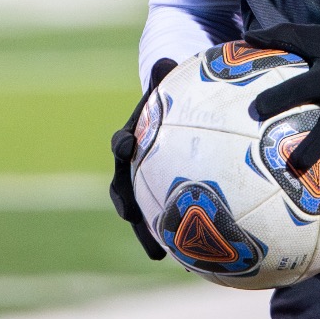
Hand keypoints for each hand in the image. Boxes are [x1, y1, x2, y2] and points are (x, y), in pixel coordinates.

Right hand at [109, 57, 178, 260]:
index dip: (122, 146)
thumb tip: (163, 59)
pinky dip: (181, 240)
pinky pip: (169, 224)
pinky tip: (199, 260)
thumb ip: (164, 75)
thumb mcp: (167, 87)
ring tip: (159, 255)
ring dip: (148, 235)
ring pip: (143, 216)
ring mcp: (146, 189)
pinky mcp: (163, 203)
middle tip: (132, 218)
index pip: (121, 143)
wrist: (170, 121)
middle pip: (123, 192)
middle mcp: (132, 169)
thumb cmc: (169, 101)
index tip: (125, 147)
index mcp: (131, 140)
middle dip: (128, 207)